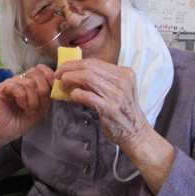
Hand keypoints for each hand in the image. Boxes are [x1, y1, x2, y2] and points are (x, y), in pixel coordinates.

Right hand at [0, 64, 54, 180]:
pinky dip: (23, 98)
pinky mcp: (1, 89)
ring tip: (29, 110)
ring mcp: (10, 83)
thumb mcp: (40, 110)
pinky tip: (22, 106)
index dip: (49, 77)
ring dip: (33, 100)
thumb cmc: (20, 121)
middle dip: (43, 90)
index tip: (51, 93)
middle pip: (36, 72)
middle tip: (39, 106)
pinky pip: (16, 87)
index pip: (41, 68)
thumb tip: (56, 87)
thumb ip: (48, 98)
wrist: (5, 133)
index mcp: (29, 82)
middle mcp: (19, 80)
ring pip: (29, 82)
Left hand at [56, 58, 174, 193]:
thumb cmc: (123, 111)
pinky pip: (88, 96)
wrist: (136, 133)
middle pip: (88, 67)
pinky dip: (76, 94)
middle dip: (68, 69)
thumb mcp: (117, 90)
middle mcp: (122, 81)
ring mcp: (117, 95)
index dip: (75, 64)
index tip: (63, 69)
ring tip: (64, 86)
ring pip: (86, 77)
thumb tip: (75, 73)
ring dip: (70, 80)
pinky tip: (73, 96)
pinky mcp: (110, 109)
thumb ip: (101, 80)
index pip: (94, 62)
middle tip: (58, 76)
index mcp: (124, 73)